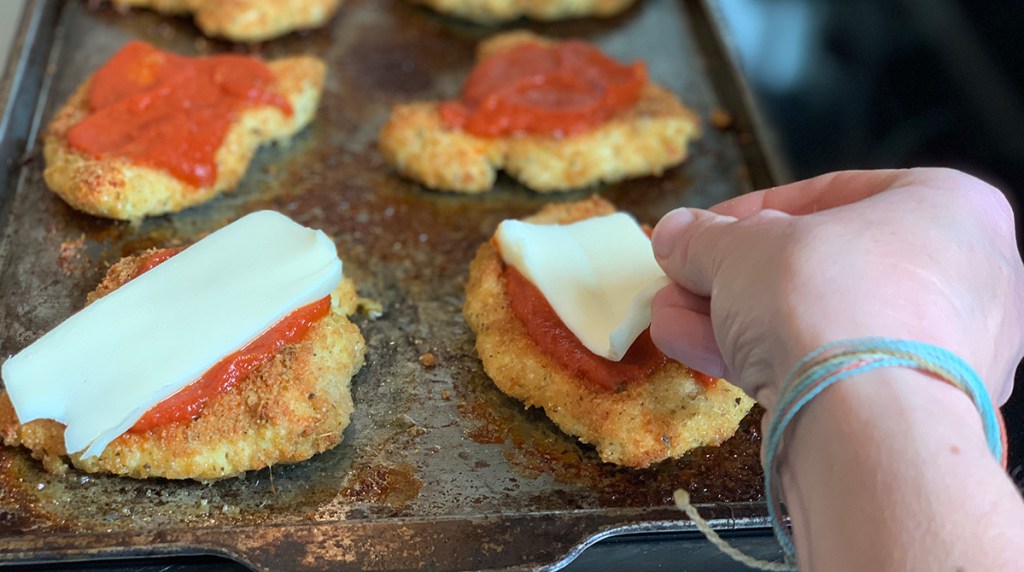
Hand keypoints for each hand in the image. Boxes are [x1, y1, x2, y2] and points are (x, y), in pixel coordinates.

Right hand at [649, 168, 1023, 408]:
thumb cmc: (829, 299)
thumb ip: (706, 238)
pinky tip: (693, 347)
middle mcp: (958, 279)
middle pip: (817, 266)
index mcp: (949, 208)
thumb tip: (677, 235)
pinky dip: (757, 356)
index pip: (834, 196)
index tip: (704, 229)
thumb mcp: (744, 248)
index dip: (752, 212)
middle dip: (732, 275)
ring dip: (730, 318)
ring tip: (670, 315)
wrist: (867, 423)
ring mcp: (933, 353)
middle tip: (683, 278)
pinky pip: (822, 367)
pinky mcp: (901, 411)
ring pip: (813, 322)